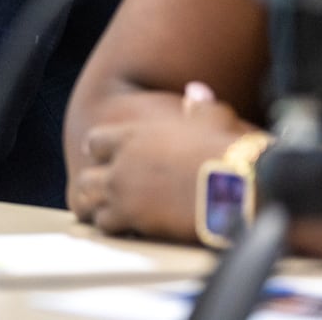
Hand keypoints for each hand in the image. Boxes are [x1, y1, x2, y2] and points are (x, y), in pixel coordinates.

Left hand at [69, 97, 250, 242]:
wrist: (235, 185)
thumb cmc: (228, 151)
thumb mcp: (213, 119)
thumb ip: (198, 106)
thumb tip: (196, 91)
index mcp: (135, 135)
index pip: (95, 141)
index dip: (99, 151)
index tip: (102, 158)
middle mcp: (121, 161)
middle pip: (86, 175)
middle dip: (94, 184)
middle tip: (104, 193)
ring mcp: (121, 190)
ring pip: (88, 200)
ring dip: (98, 208)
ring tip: (110, 215)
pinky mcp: (129, 217)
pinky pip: (104, 225)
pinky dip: (112, 228)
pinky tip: (126, 230)